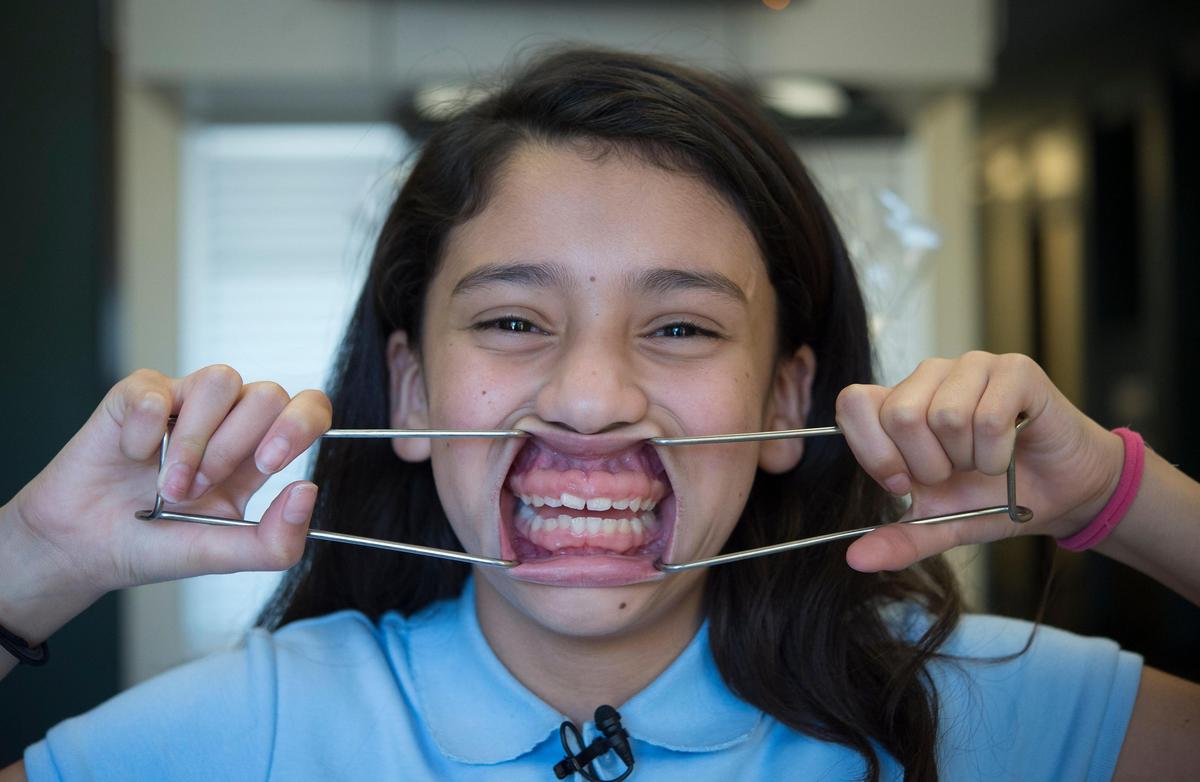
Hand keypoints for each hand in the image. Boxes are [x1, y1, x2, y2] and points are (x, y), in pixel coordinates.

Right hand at [4, 366, 331, 612]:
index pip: (310, 409)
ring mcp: (185, 401)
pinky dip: (144, 435)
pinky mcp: (140, 394)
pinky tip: (131, 457)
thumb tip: (306, 492)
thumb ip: (274, 541)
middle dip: (234, 448)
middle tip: (198, 488)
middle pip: (269, 394)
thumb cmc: (155, 545)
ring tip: (167, 483)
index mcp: (259, 452)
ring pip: (222, 379)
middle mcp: (230, 420)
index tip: (268, 463)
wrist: (83, 547)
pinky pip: (157, 392)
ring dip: (194, 441)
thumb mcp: (221, 556)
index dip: (300, 425)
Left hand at [834, 351, 1124, 571]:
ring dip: (970, 460)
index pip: (853, 403)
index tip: (901, 483)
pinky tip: (1010, 452)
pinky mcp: (1014, 368)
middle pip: (900, 415)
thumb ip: (899, 539)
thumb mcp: (941, 524)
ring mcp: (971, 366)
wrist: (1063, 493)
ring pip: (946, 416)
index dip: (872, 450)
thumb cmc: (995, 497)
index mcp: (898, 403)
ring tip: (986, 461)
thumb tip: (856, 560)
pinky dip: (998, 453)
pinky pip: (989, 418)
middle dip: (930, 465)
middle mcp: (929, 376)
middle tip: (957, 472)